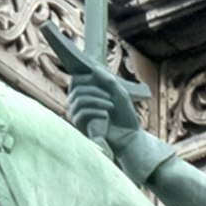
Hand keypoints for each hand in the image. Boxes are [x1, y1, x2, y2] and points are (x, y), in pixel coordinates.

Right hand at [60, 48, 156, 166]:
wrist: (128, 136)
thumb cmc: (123, 114)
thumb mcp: (119, 93)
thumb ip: (108, 80)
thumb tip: (94, 68)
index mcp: (86, 93)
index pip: (76, 80)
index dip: (87, 77)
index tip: (99, 80)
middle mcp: (78, 103)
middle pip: (77, 89)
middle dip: (95, 90)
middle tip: (110, 96)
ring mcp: (78, 115)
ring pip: (79, 100)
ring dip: (96, 100)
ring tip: (111, 105)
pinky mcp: (81, 126)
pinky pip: (82, 113)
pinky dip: (95, 111)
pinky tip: (106, 115)